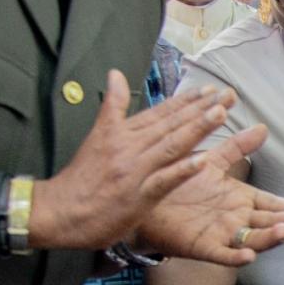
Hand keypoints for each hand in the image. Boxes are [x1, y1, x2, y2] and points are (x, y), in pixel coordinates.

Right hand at [30, 71, 249, 250]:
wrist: (57, 210)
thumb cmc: (81, 178)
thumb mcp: (96, 136)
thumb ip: (113, 108)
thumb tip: (116, 75)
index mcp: (122, 134)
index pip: (158, 113)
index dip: (185, 101)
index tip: (208, 90)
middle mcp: (129, 148)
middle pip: (169, 125)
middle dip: (199, 109)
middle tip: (226, 95)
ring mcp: (134, 171)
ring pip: (170, 147)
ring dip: (196, 129)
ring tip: (220, 114)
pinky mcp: (137, 197)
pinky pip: (163, 181)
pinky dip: (183, 170)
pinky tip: (203, 161)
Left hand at [134, 123, 283, 265]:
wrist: (145, 199)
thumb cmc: (180, 182)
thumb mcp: (212, 161)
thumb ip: (237, 147)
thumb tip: (263, 128)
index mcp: (241, 200)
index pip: (272, 204)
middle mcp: (236, 220)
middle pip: (268, 223)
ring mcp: (221, 235)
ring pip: (252, 239)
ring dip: (270, 237)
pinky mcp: (202, 247)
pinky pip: (222, 255)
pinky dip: (235, 257)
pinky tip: (249, 256)